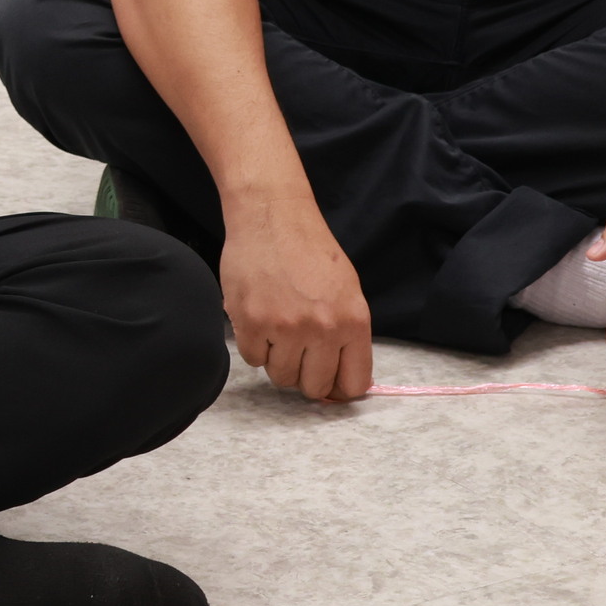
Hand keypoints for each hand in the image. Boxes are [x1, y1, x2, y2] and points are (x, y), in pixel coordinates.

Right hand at [216, 192, 375, 400]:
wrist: (272, 216)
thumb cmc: (310, 250)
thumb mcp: (348, 290)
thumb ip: (348, 336)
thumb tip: (344, 382)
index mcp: (353, 321)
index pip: (353, 384)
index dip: (339, 389)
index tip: (329, 382)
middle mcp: (323, 328)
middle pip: (313, 387)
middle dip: (305, 375)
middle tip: (298, 351)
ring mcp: (286, 328)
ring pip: (281, 377)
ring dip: (278, 359)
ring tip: (278, 327)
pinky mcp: (252, 323)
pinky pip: (254, 360)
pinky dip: (255, 345)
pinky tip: (260, 318)